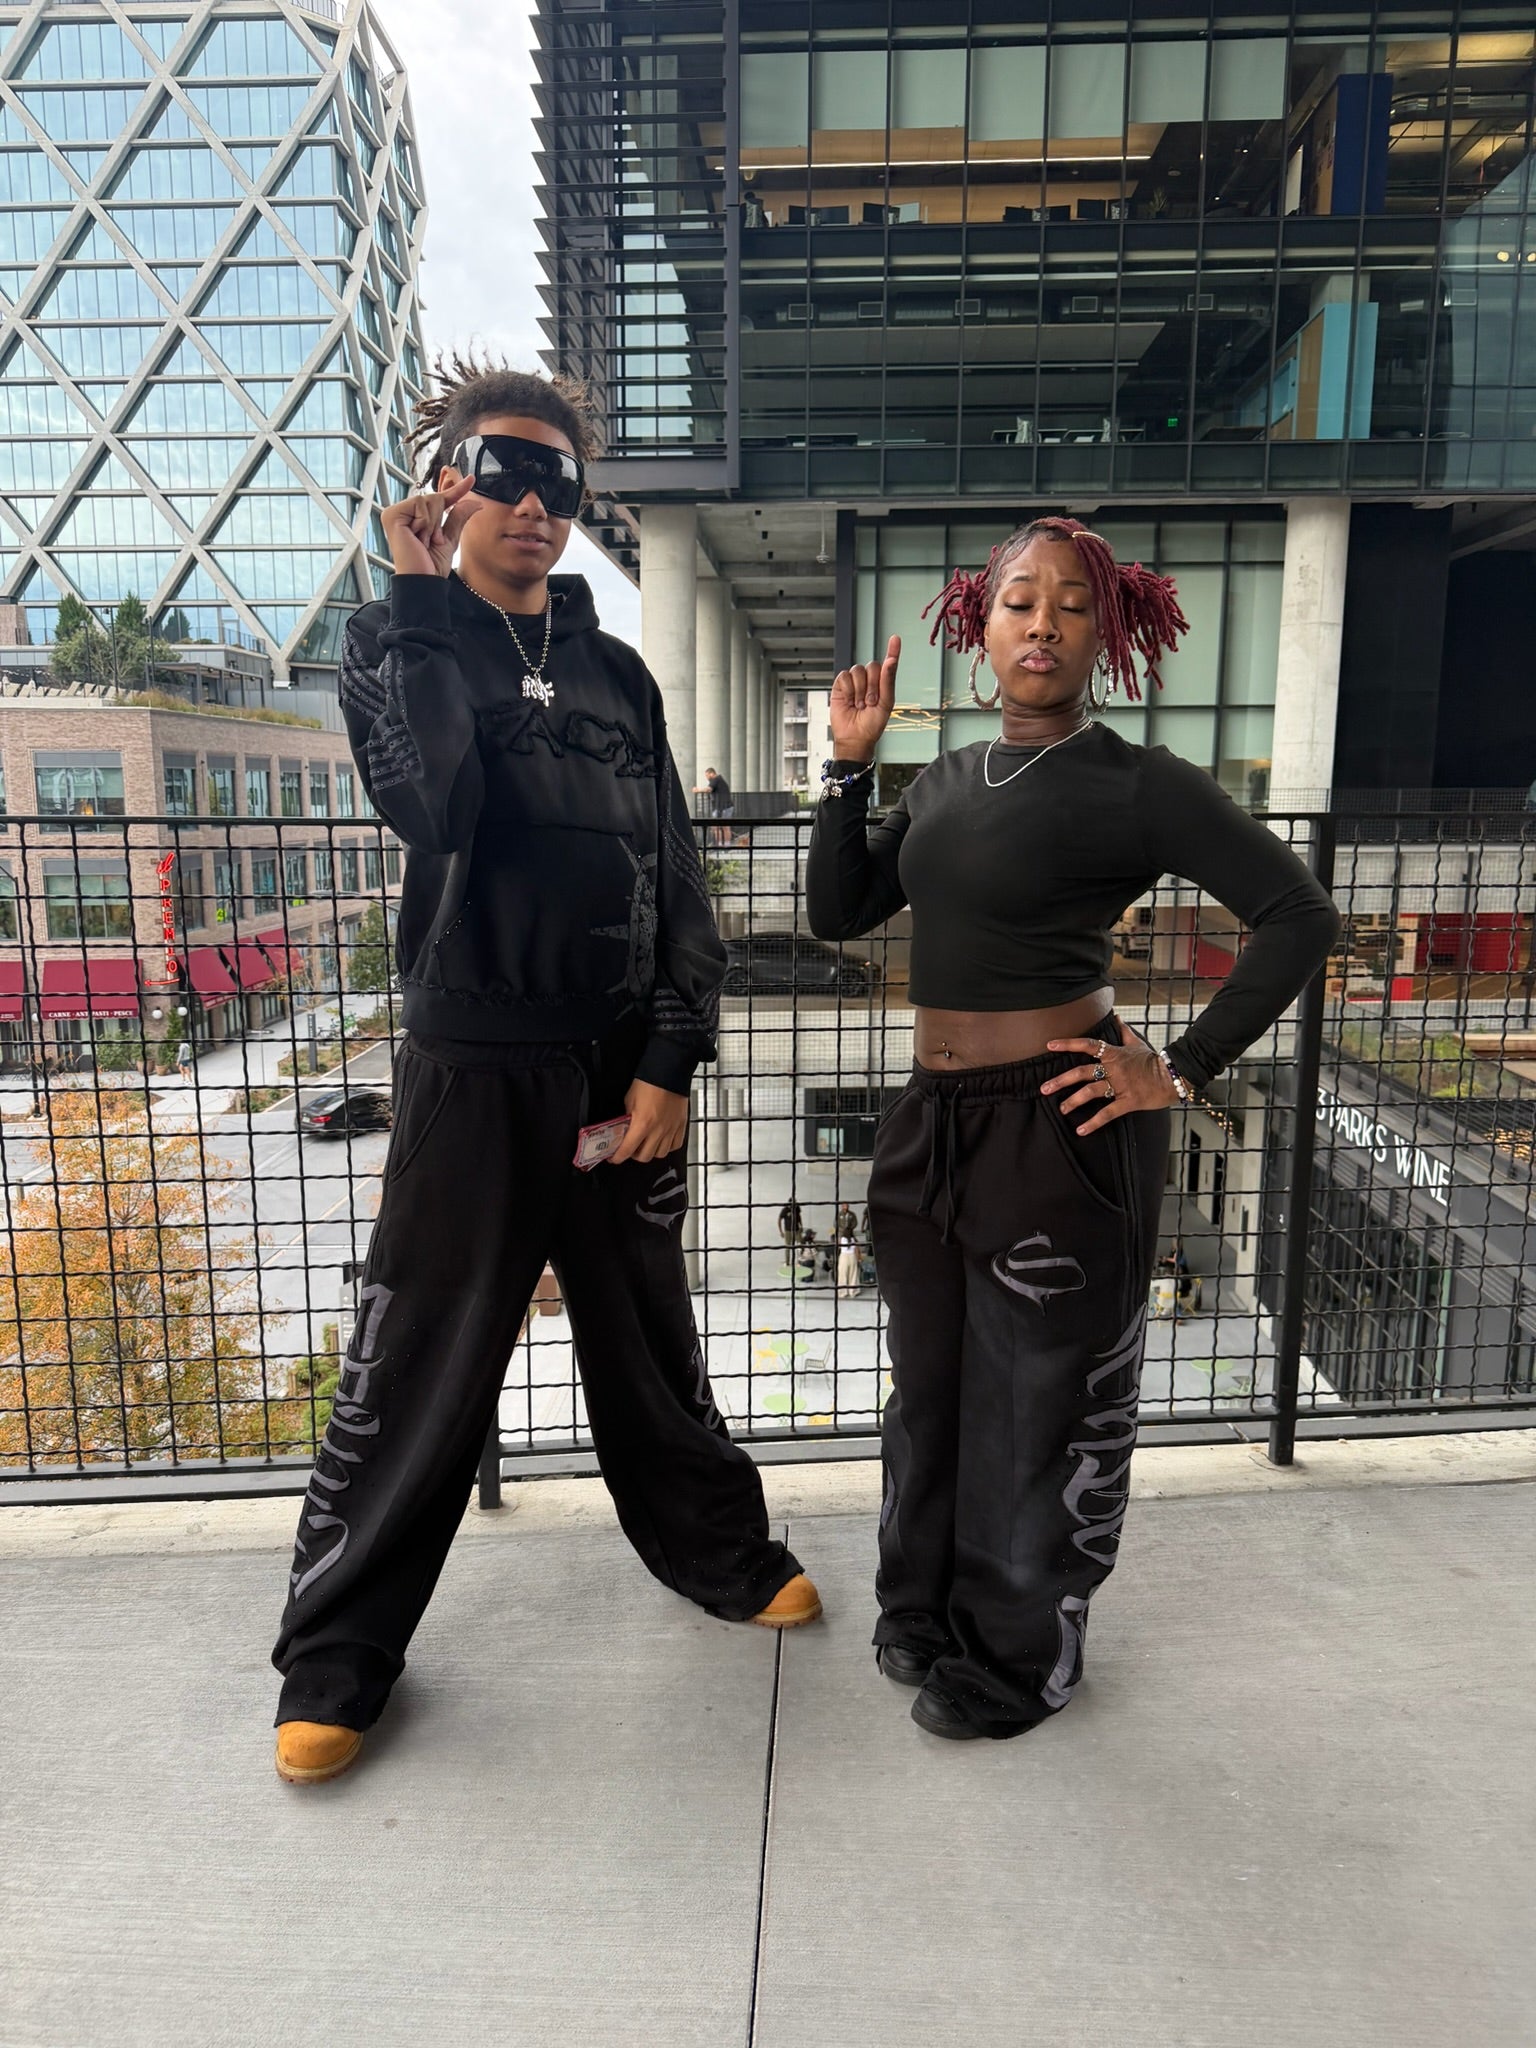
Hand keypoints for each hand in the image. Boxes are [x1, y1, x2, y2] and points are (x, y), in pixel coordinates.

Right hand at [381, 475, 482, 577]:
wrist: (423, 580)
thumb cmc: (431, 565)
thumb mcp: (450, 539)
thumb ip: (458, 518)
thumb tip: (475, 502)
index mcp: (414, 518)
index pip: (439, 500)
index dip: (455, 490)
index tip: (471, 479)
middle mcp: (403, 513)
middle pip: (435, 498)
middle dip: (439, 521)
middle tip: (429, 541)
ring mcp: (396, 513)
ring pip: (430, 500)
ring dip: (433, 525)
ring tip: (422, 541)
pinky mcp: (392, 515)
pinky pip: (420, 504)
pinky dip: (425, 523)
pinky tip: (417, 537)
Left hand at [608, 1079, 688, 1164]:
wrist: (669, 1071)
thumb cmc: (649, 1081)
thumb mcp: (629, 1100)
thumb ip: (627, 1117)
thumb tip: (623, 1128)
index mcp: (642, 1124)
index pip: (627, 1150)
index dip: (618, 1157)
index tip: (614, 1158)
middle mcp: (658, 1130)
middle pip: (644, 1156)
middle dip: (634, 1155)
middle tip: (630, 1148)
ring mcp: (671, 1129)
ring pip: (660, 1154)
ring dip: (651, 1151)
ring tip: (646, 1144)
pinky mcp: (681, 1126)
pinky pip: (675, 1145)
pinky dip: (667, 1146)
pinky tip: (662, 1140)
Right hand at [828, 635, 899, 762]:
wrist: (855, 737)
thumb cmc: (872, 724)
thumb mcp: (886, 703)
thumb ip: (888, 680)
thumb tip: (891, 661)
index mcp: (883, 683)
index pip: (888, 663)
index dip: (892, 650)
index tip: (895, 639)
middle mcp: (869, 680)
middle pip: (872, 665)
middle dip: (872, 685)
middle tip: (870, 702)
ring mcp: (855, 682)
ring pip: (858, 670)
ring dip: (860, 690)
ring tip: (859, 704)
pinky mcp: (840, 685)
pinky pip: (845, 676)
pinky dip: (848, 690)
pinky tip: (849, 701)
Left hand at [1040, 1026, 1179, 1135]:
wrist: (1174, 1075)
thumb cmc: (1154, 1060)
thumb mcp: (1138, 1044)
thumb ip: (1124, 1032)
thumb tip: (1117, 1018)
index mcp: (1114, 1054)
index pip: (1088, 1045)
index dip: (1068, 1044)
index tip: (1049, 1045)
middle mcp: (1114, 1068)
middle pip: (1082, 1072)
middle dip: (1061, 1080)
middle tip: (1044, 1088)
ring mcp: (1121, 1085)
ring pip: (1091, 1092)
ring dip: (1073, 1101)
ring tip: (1061, 1109)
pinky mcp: (1129, 1101)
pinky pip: (1108, 1113)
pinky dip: (1094, 1122)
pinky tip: (1081, 1130)